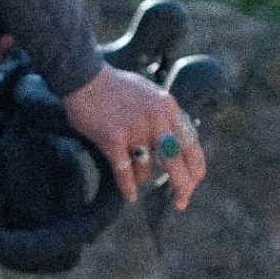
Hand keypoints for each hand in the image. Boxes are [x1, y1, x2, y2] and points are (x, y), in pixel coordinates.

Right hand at [63, 63, 205, 212]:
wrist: (84, 76)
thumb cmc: (114, 87)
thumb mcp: (150, 94)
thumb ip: (165, 117)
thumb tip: (176, 146)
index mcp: (168, 107)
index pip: (191, 143)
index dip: (196, 167)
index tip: (195, 182)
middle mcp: (156, 118)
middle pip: (177, 162)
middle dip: (182, 186)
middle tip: (181, 202)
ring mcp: (134, 129)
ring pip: (147, 168)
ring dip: (142, 177)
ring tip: (135, 177)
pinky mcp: (113, 138)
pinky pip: (125, 171)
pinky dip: (128, 186)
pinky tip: (130, 195)